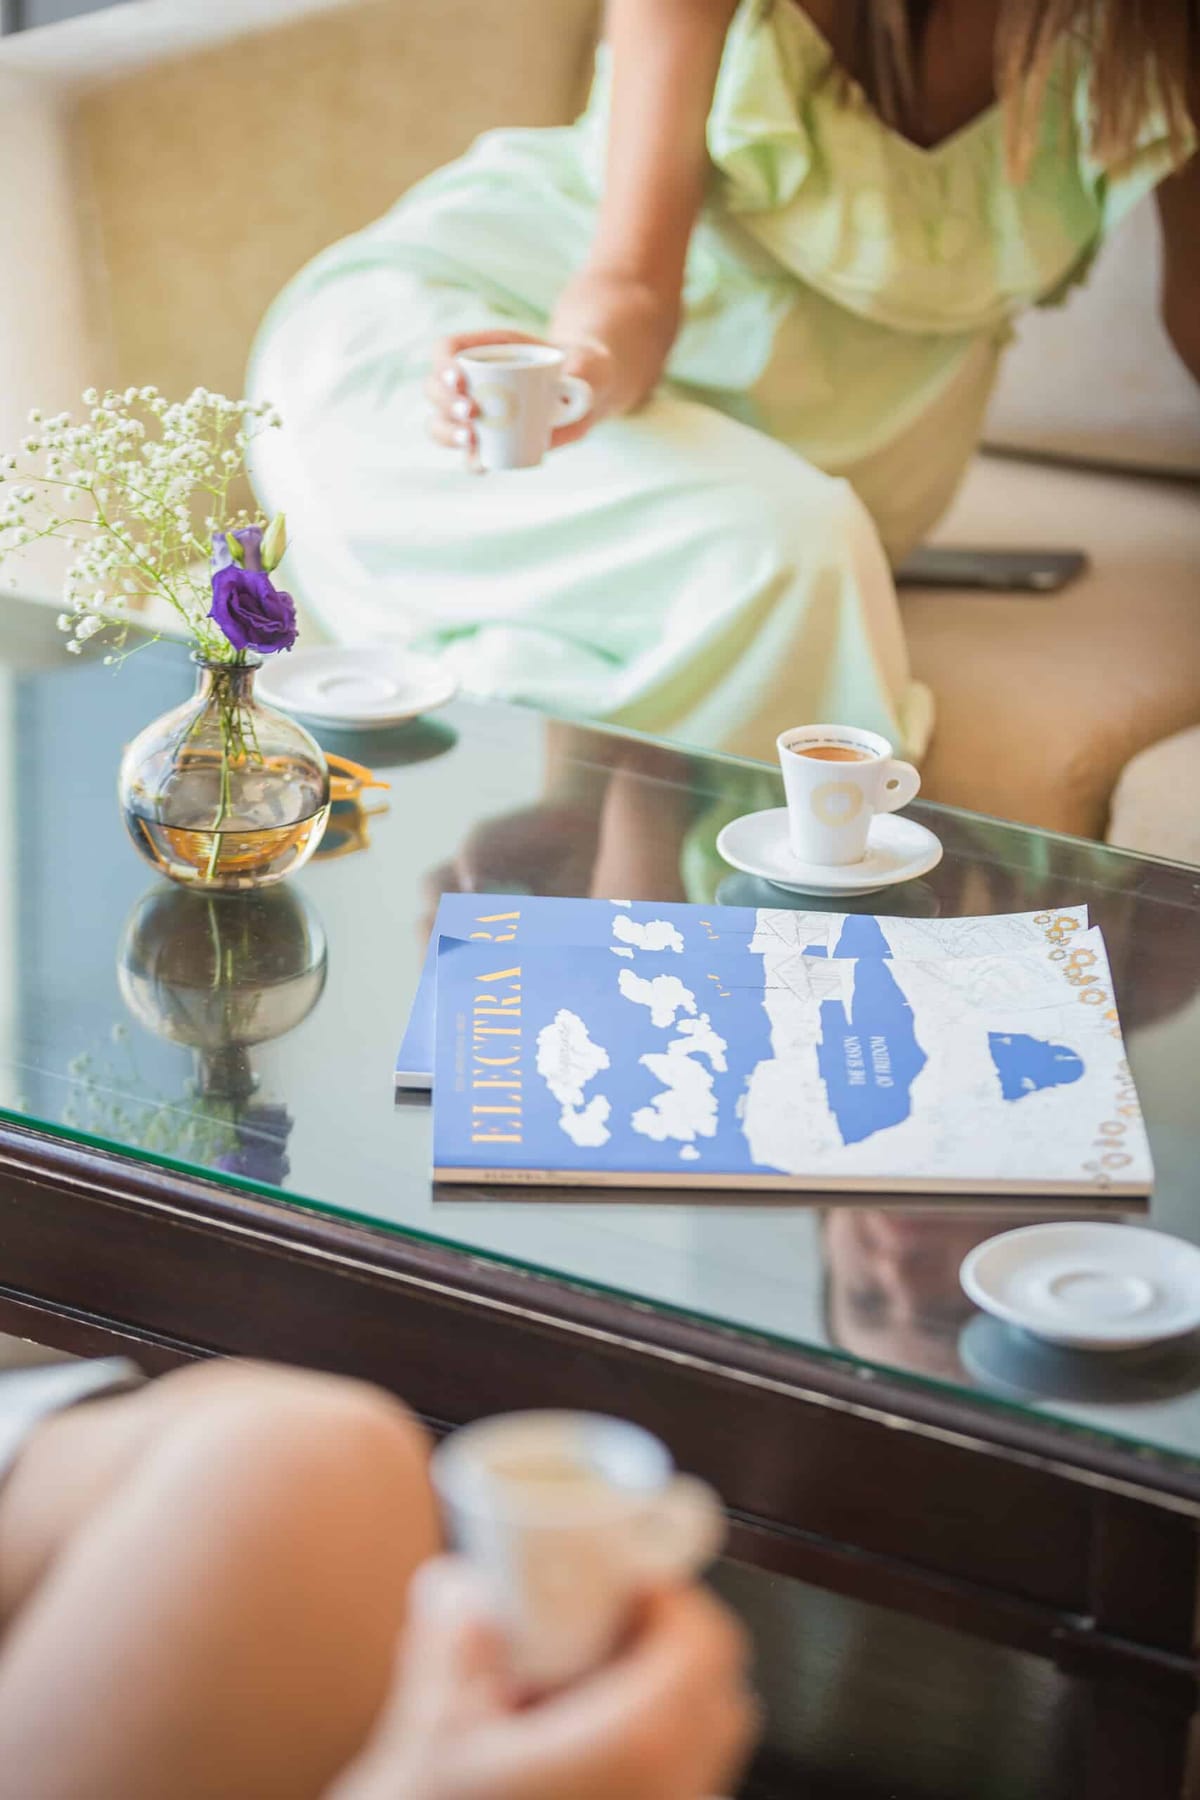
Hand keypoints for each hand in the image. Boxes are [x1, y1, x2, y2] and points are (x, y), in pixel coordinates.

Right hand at [329, 1557, 757, 1799]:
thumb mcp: (434, 1725)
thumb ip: (456, 1640)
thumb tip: (459, 1585)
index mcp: (639, 1745)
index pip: (707, 1642)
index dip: (672, 1597)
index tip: (625, 1581)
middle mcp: (674, 1793)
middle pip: (719, 1693)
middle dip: (669, 1647)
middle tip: (604, 1628)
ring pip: (706, 1751)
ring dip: (665, 1706)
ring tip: (586, 1698)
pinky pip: (681, 1793)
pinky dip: (652, 1763)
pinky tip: (581, 1758)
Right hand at [426, 332, 613, 466]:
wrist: (588, 394)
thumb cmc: (582, 369)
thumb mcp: (586, 363)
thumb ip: (581, 371)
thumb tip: (572, 390)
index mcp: (485, 349)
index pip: (446, 349)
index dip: (443, 364)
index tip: (460, 378)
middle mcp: (472, 381)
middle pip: (434, 388)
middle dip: (445, 403)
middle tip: (472, 413)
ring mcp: (476, 414)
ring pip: (440, 423)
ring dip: (447, 433)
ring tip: (470, 439)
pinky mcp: (490, 442)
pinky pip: (469, 455)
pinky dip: (471, 461)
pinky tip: (481, 464)